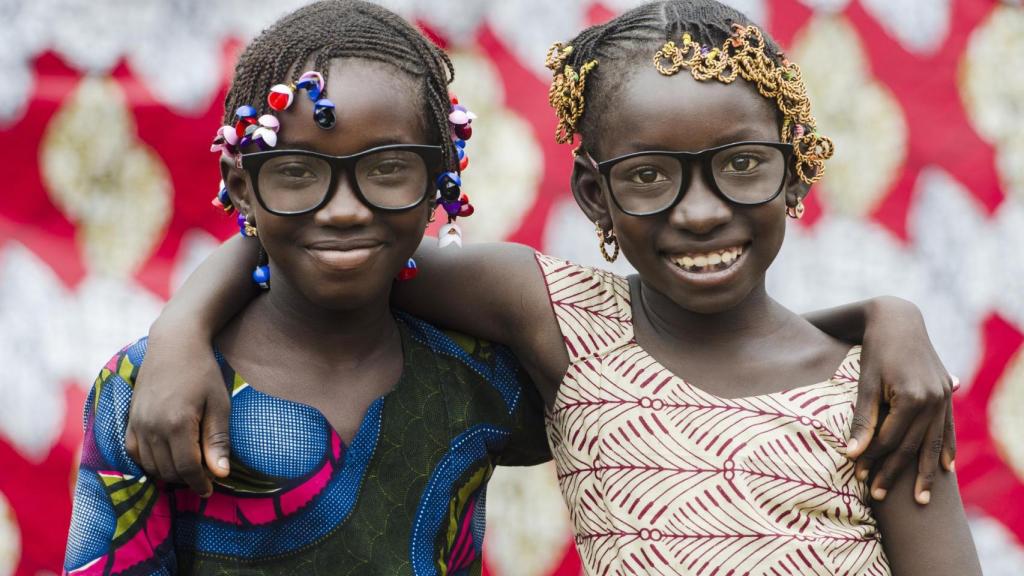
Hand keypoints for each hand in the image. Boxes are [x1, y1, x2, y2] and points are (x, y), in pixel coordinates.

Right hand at [125, 329, 231, 496]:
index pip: (187, 468)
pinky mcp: (129, 420)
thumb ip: (218, 440)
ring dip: (169, 472)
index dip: (200, 484)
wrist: (174, 344)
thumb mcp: (219, 404)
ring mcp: (137, 423)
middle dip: (187, 479)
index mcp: (177, 424)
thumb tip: (221, 474)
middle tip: (204, 477)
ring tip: (189, 467)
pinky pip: (135, 453)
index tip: (210, 490)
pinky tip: (167, 457)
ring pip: (150, 465)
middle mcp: (152, 427)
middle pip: (168, 470)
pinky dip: (150, 462)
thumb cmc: (203, 372)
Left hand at [846, 296, 954, 504]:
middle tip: (878, 496)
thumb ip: (862, 420)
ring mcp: (944, 397)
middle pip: (911, 446)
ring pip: (933, 443)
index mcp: (910, 397)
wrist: (898, 320)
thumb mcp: (865, 384)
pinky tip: (945, 468)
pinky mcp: (947, 393)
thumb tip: (851, 454)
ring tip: (920, 499)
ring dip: (926, 472)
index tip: (859, 478)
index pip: (889, 440)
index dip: (873, 460)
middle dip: (895, 473)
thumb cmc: (874, 351)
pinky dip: (946, 449)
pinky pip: (948, 428)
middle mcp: (933, 400)